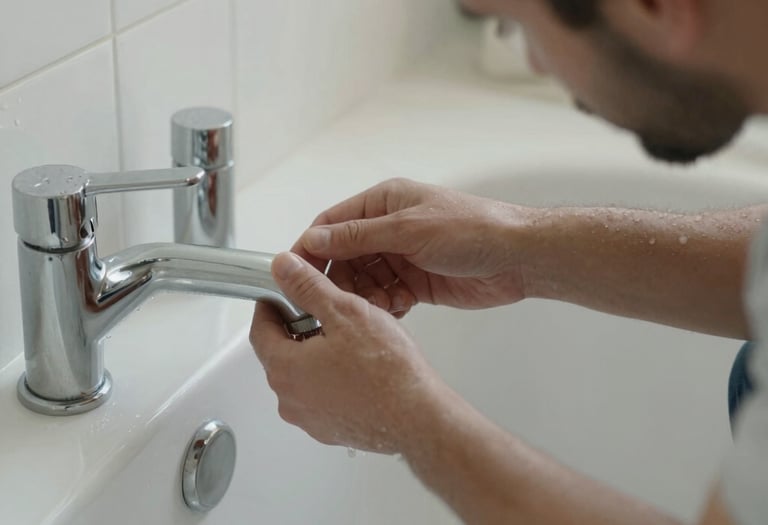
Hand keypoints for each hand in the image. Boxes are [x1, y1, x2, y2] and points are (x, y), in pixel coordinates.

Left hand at [250, 252, 445, 452]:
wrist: (418, 418)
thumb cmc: (387, 371)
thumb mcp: (346, 313)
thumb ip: (309, 288)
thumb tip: (284, 269)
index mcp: (284, 368)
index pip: (259, 330)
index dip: (271, 307)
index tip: (282, 296)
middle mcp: (289, 399)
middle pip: (280, 354)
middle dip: (297, 331)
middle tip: (324, 314)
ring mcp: (309, 419)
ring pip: (303, 377)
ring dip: (316, 357)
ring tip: (349, 342)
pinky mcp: (331, 431)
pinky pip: (322, 398)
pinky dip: (333, 381)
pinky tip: (360, 370)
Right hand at [293, 178, 527, 315]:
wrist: (518, 258)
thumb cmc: (471, 230)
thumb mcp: (409, 229)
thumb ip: (359, 236)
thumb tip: (314, 239)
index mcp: (384, 204)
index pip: (333, 224)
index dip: (311, 248)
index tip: (293, 273)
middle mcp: (390, 228)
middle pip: (345, 256)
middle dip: (337, 279)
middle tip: (330, 302)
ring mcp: (403, 256)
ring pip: (364, 280)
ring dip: (362, 297)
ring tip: (367, 310)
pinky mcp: (417, 282)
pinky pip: (386, 296)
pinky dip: (384, 307)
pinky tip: (391, 313)